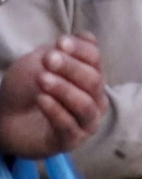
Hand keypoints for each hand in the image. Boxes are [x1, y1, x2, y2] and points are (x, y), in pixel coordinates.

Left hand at [0, 35, 108, 157]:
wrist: (5, 118)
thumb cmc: (25, 88)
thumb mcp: (41, 62)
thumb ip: (64, 51)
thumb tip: (89, 37)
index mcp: (91, 77)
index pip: (96, 59)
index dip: (80, 50)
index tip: (60, 43)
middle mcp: (95, 100)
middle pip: (94, 81)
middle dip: (71, 68)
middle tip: (48, 60)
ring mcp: (85, 122)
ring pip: (85, 105)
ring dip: (65, 90)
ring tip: (42, 79)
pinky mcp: (71, 140)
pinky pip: (69, 126)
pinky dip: (55, 111)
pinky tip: (41, 99)